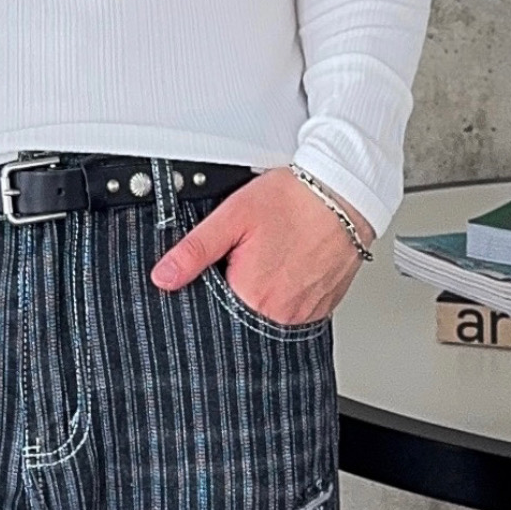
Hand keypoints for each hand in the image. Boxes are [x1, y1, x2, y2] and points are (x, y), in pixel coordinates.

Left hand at [149, 167, 373, 325]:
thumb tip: (164, 277)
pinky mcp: (320, 310)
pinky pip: (292, 310)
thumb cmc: (296, 200)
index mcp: (252, 296)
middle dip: (238, 284)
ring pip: (266, 311)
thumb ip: (195, 250)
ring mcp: (303, 315)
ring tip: (274, 254)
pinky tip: (289, 264)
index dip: (213, 280)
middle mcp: (279, 314)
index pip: (212, 306)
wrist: (345, 194)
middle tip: (255, 251)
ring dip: (263, 289)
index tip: (226, 260)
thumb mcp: (233, 216)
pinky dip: (286, 291)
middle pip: (240, 311)